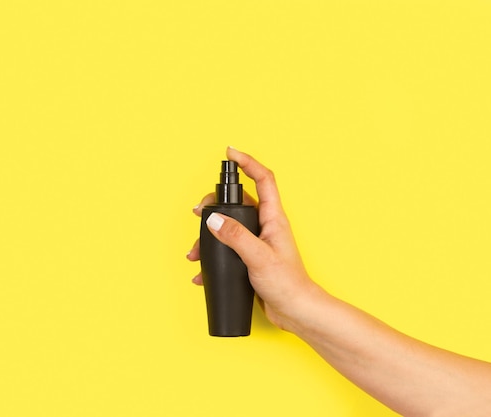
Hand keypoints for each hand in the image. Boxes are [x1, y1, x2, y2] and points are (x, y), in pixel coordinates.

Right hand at [187, 147, 320, 331]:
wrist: (296, 312)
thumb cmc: (288, 284)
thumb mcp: (259, 258)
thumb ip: (236, 237)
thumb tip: (213, 219)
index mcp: (273, 218)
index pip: (263, 179)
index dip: (248, 162)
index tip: (230, 153)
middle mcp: (265, 226)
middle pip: (239, 202)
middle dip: (215, 204)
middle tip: (198, 210)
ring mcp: (258, 242)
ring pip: (229, 226)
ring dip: (209, 235)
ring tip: (194, 249)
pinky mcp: (250, 259)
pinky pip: (227, 249)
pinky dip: (212, 256)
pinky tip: (202, 271)